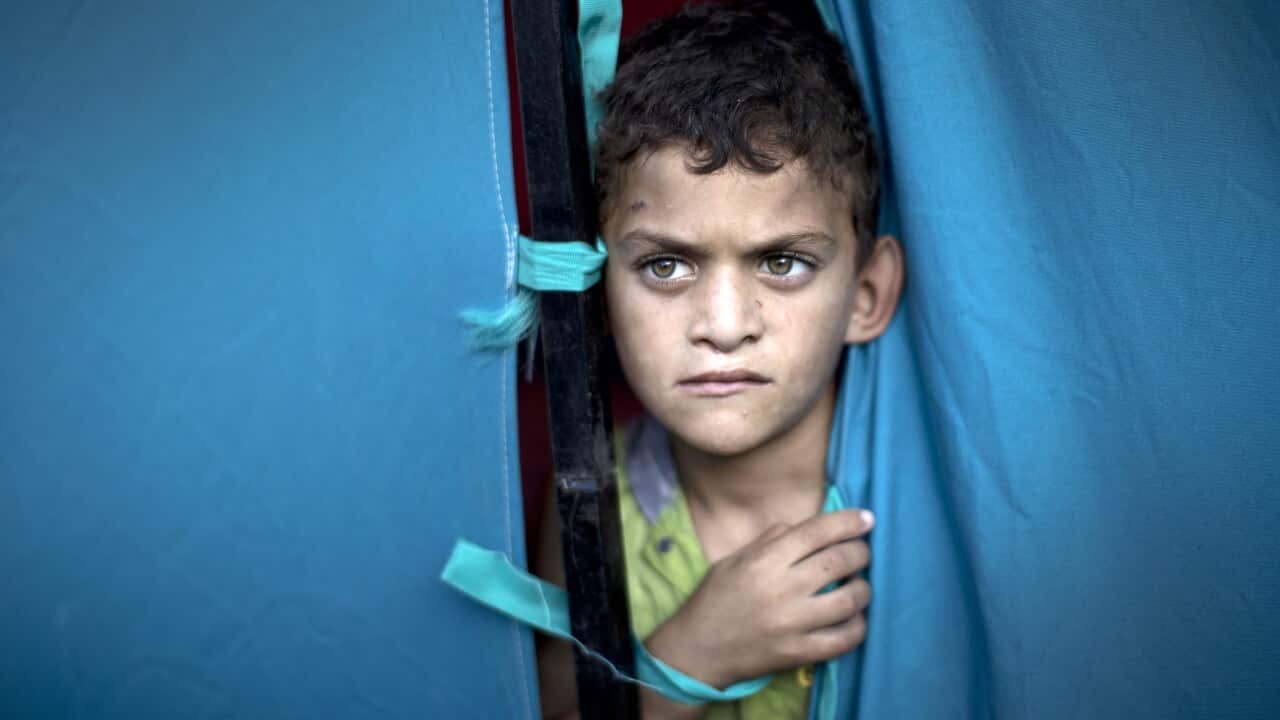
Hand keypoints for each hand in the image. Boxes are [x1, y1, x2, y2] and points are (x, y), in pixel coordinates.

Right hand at [643, 509, 873, 688]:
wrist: (697, 650)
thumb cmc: (715, 599)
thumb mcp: (734, 559)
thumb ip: (771, 539)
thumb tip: (807, 527)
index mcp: (765, 560)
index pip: (816, 532)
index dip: (848, 522)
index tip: (867, 519)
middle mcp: (782, 588)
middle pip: (839, 561)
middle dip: (860, 552)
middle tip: (863, 552)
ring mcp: (793, 624)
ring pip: (849, 600)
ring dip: (863, 588)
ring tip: (860, 584)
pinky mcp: (799, 653)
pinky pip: (844, 639)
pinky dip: (858, 626)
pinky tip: (855, 618)